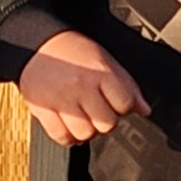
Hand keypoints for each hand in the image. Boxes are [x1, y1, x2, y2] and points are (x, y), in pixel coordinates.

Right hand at [17, 29, 147, 145]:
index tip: (114, 103)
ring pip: (85, 134)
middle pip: (107, 124)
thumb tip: (144, 110)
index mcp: (100, 72)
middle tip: (97, 111)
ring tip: (82, 118)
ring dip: (87, 131)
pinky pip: (61, 137)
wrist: (36, 43)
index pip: (125, 105)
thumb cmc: (72, 51)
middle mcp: (82, 86)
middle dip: (105, 120)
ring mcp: (61, 99)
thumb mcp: (105, 61)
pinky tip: (69, 126)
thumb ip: (128, 86)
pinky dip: (68, 137)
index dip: (122, 107)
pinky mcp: (42, 109)